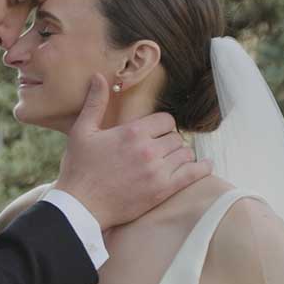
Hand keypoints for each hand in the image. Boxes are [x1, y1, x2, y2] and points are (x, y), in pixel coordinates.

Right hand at [53, 74, 210, 228]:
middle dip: (169, 141)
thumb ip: (94, 103)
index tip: (154, 133)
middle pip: (176, 137)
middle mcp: (148, 149)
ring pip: (185, 154)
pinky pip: (193, 174)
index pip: (165, 120)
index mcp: (132, 132)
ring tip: (170, 160)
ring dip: (180, 155)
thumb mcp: (82, 131)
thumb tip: (98, 76)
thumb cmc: (79, 169)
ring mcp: (157, 171)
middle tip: (159, 149)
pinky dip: (202, 168)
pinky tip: (205, 165)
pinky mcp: (163, 190)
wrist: (80, 206)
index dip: (161, 125)